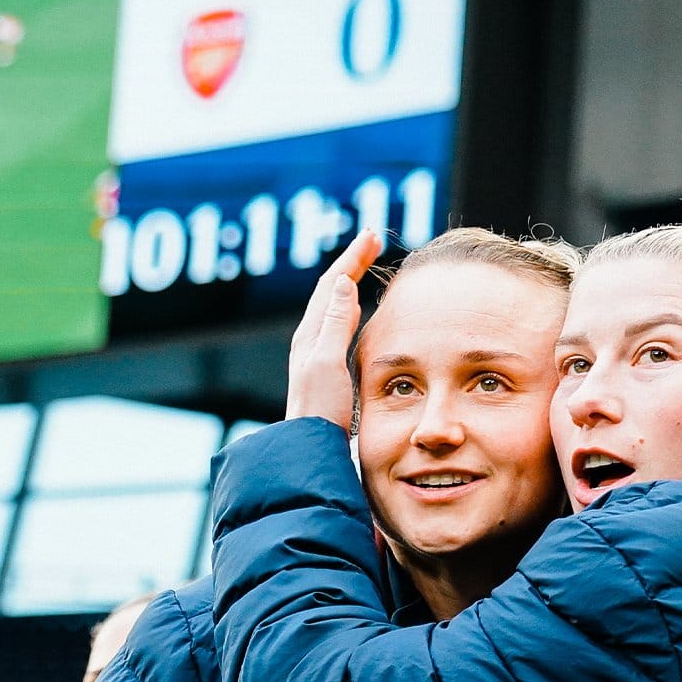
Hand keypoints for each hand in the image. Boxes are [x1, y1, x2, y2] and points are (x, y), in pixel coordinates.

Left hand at [286, 229, 383, 426]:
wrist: (309, 445)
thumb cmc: (319, 408)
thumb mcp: (327, 363)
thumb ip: (335, 323)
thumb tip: (345, 283)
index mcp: (311, 333)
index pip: (333, 283)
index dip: (352, 257)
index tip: (372, 236)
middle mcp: (310, 338)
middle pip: (331, 288)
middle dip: (351, 261)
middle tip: (372, 239)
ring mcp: (316, 352)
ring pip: (333, 303)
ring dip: (350, 279)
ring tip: (364, 262)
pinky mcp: (324, 366)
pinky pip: (337, 322)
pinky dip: (349, 305)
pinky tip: (356, 308)